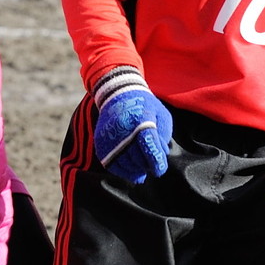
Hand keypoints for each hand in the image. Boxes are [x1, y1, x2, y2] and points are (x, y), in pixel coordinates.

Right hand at [91, 66, 171, 183]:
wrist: (117, 93)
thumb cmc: (144, 106)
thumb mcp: (161, 114)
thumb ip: (163, 136)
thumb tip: (160, 156)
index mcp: (141, 120)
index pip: (149, 147)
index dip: (156, 162)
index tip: (160, 169)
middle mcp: (123, 129)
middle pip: (138, 159)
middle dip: (148, 166)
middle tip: (153, 166)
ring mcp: (110, 137)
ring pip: (125, 164)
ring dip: (136, 170)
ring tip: (143, 168)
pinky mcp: (101, 143)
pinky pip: (111, 165)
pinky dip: (123, 171)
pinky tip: (131, 170)